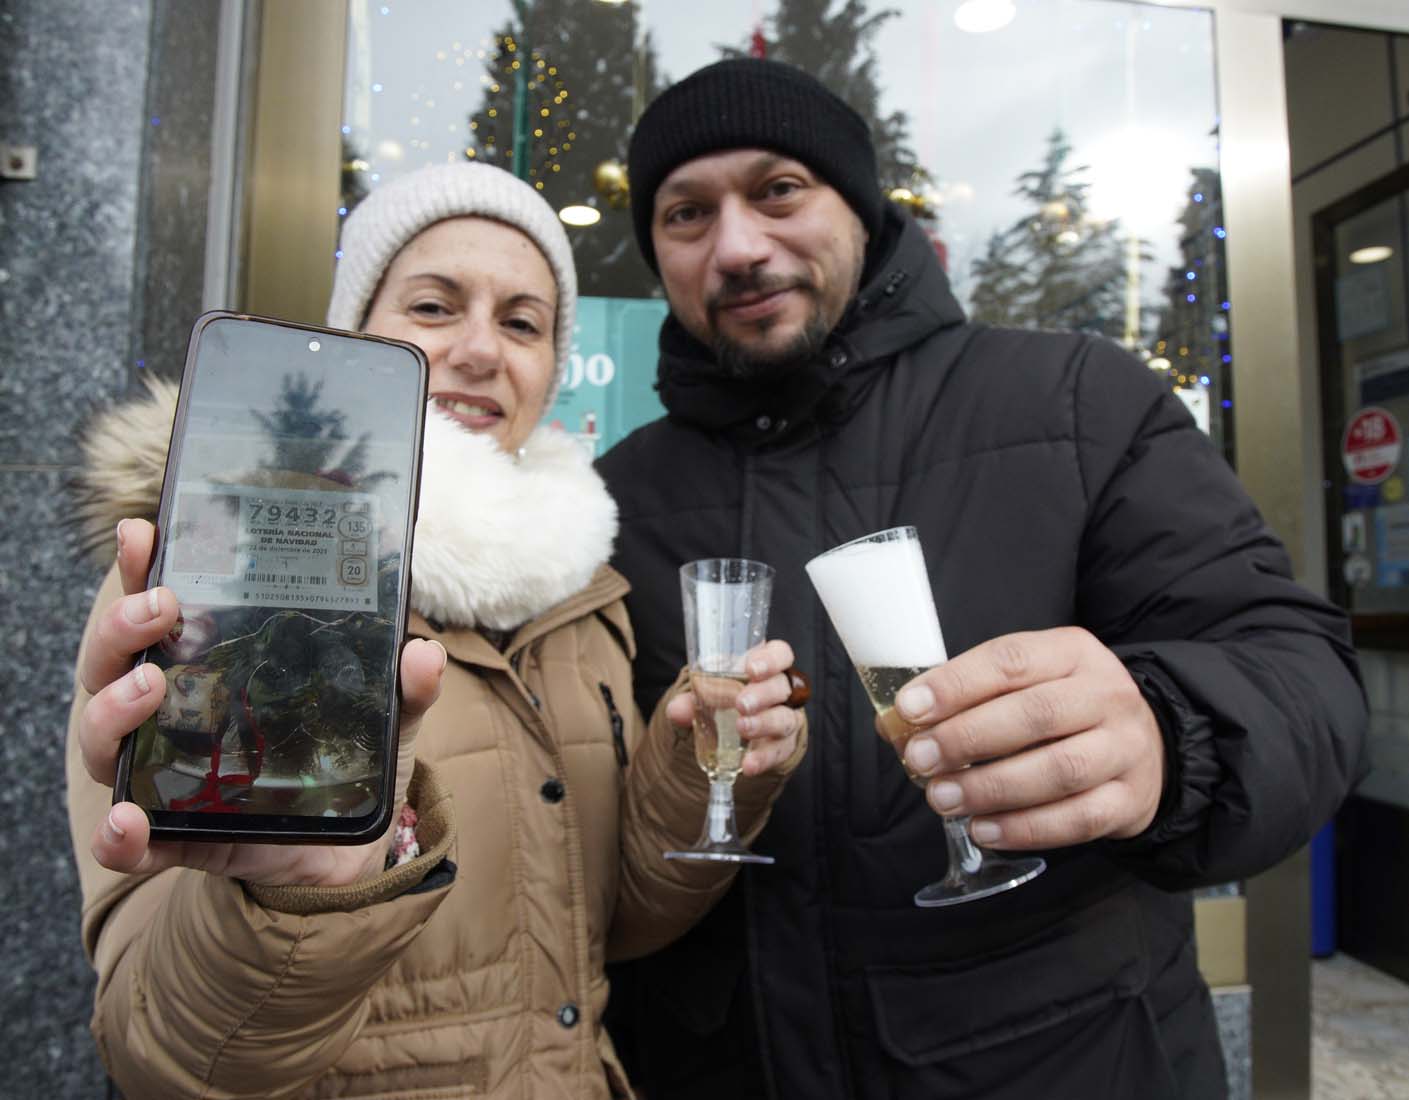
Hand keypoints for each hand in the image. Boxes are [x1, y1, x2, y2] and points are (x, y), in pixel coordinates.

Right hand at [77, 519, 445, 886]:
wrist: (347, 848)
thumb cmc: (343, 758)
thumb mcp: (383, 714)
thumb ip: (403, 686)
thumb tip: (423, 653)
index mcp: (206, 662)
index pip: (155, 605)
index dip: (138, 565)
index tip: (141, 529)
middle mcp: (167, 710)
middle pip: (110, 661)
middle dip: (121, 627)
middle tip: (161, 607)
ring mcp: (161, 772)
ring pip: (102, 737)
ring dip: (113, 709)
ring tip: (150, 688)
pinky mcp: (172, 837)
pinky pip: (122, 839)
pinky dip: (117, 832)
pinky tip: (128, 821)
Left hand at [667, 640, 801, 777]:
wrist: (731, 734)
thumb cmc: (722, 700)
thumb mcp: (705, 694)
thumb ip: (690, 700)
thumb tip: (676, 710)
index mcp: (765, 667)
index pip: (781, 654)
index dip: (772, 659)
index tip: (752, 669)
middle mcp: (781, 691)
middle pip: (782, 687)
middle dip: (763, 694)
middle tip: (741, 704)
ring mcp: (786, 719)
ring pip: (785, 719)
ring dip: (764, 723)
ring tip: (743, 728)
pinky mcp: (784, 746)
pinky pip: (780, 752)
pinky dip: (764, 758)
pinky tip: (749, 764)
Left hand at [886, 626, 1164, 848]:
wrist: (1145, 744)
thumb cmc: (1062, 710)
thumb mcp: (1025, 682)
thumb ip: (968, 697)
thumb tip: (895, 725)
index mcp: (1072, 652)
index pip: (1011, 659)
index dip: (956, 683)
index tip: (910, 708)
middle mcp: (1106, 694)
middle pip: (1036, 714)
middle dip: (968, 738)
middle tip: (920, 758)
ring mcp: (1125, 748)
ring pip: (1059, 770)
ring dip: (992, 788)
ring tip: (943, 799)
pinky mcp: (1131, 799)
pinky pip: (1078, 820)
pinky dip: (1025, 829)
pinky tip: (983, 830)